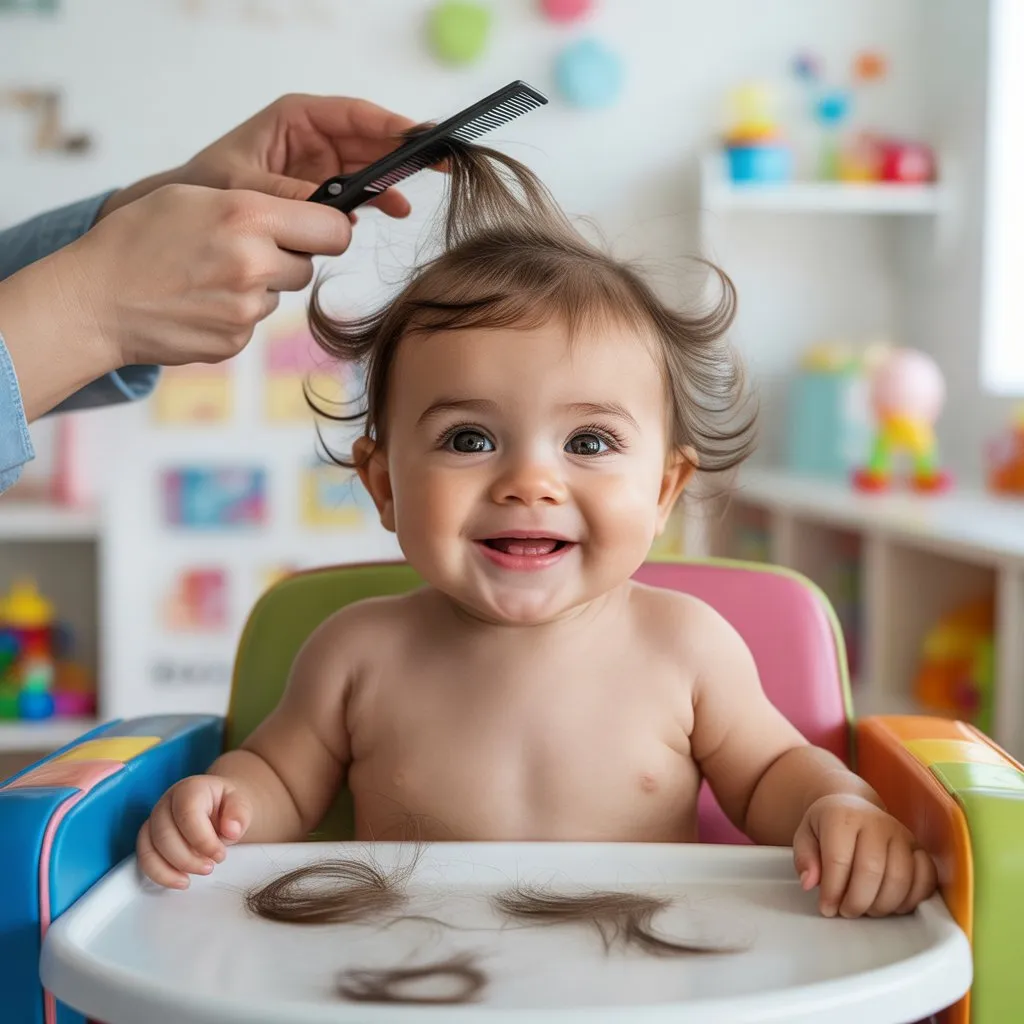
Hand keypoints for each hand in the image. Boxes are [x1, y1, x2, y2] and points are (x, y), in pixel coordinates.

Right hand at [63, 181, 350, 368]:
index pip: (334, 230)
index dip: (327, 229)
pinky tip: (199, 301)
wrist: (95, 301)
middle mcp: (254, 264)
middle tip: (240, 249)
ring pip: (280, 293)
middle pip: (308, 264)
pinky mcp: (237, 340)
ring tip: (208, 274)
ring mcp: (247, 308)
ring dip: (258, 284)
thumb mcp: (193, 197)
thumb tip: (310, 219)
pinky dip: (235, 311)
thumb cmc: (136, 239)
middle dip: (286, 256)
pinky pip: (255, 321)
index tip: (315, 228)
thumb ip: (256, 204)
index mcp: (247, 216)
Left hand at [101, 94, 417, 218]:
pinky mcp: (325, 192)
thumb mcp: (245, 187)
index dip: (390, 124)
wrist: (196, 217)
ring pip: (371, 166)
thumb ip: (290, 196)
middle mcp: (315, 137)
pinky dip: (378, 201)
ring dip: (393, 181)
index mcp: (296, 118)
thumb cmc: (209, 186)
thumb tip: (335, 215)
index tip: (421, 135)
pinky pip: (361, 192)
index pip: (354, 115)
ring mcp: (324, 165)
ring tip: (413, 197)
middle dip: (404, 150)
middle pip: (371, 138)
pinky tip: (393, 210)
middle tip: (440, 161)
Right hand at [137, 775, 251, 888]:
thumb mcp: (241, 804)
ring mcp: (154, 820)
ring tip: (198, 874)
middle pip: (164, 834)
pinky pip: (145, 859)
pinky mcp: (149, 838)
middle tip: (210, 867)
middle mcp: (166, 802)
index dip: (202, 840)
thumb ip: (239, 814)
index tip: (220, 855)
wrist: (218, 807)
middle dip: (188, 858)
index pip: (187, 814)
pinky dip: (161, 875)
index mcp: (190, 789)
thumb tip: (232, 830)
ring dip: (174, 868)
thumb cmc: (227, 806)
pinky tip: (182, 881)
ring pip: (150, 848)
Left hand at [793, 794, 936, 917]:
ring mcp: (901, 834)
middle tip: (846, 911)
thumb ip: (804, 858)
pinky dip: (912, 899)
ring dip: (883, 904)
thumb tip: (809, 882)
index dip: (833, 891)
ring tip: (866, 910)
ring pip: (901, 878)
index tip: (826, 907)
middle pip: (872, 871)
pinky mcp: (918, 847)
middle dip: (858, 901)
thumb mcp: (805, 835)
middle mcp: (875, 821)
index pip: (839, 860)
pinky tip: (893, 906)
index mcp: (842, 816)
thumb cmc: (827, 826)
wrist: (852, 805)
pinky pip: (926, 877)